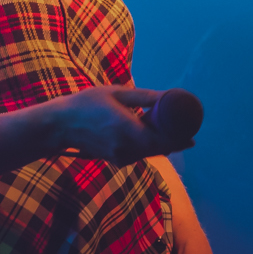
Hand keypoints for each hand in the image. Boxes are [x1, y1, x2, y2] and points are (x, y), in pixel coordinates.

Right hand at [44, 85, 189, 162]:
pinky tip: (150, 135)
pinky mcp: (115, 160)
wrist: (59, 126)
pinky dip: (147, 146)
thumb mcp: (116, 93)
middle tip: (188, 133)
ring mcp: (120, 157)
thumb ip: (144, 97)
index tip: (193, 137)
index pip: (163, 141)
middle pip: (160, 150)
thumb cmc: (86, 104)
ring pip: (149, 153)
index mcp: (128, 130)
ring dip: (161, 144)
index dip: (181, 140)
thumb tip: (169, 96)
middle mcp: (126, 148)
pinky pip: (138, 154)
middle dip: (174, 142)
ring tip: (171, 131)